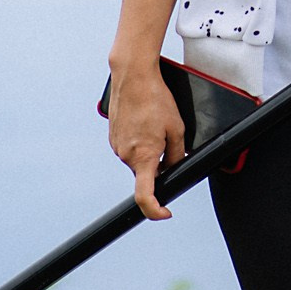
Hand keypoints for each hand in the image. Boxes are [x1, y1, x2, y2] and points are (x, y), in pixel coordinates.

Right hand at [107, 57, 187, 218]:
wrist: (133, 77)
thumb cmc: (156, 100)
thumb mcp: (177, 129)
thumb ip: (177, 155)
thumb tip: (175, 167)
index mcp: (144, 157)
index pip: (145, 196)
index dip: (155, 210)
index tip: (165, 212)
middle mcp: (126, 155)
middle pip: (146, 173)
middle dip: (159, 164)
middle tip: (168, 140)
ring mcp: (117, 145)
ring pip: (138, 158)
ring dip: (149, 149)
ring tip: (155, 123)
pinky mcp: (113, 135)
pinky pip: (129, 146)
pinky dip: (139, 140)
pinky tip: (145, 120)